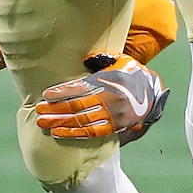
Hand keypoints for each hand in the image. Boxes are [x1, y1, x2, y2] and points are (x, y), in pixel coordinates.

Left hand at [35, 54, 168, 144]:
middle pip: (78, 106)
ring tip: (44, 123)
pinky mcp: (115, 127)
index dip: (62, 92)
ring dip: (61, 123)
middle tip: (39, 111)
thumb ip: (101, 60)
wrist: (153, 93)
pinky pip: (92, 133)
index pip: (81, 88)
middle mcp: (110, 100)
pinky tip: (59, 133)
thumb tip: (85, 58)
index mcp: (108, 82)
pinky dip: (74, 134)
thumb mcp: (119, 60)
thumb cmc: (130, 73)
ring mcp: (113, 116)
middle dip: (56, 109)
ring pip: (82, 121)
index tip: (46, 95)